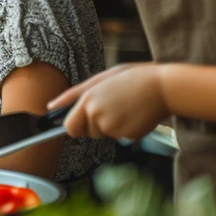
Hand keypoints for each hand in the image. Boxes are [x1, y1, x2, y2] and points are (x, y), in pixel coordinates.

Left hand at [48, 63, 168, 139]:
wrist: (164, 86)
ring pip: (103, 134)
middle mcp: (98, 115)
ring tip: (125, 106)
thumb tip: (51, 106)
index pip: (70, 126)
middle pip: (85, 133)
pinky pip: (120, 136)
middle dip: (92, 126)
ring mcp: (113, 127)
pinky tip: (134, 113)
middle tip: (109, 109)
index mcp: (89, 99)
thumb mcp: (101, 79)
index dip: (75, 124)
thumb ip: (74, 94)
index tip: (81, 120)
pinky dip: (125, 128)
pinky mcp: (128, 135)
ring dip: (110, 125)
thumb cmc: (132, 78)